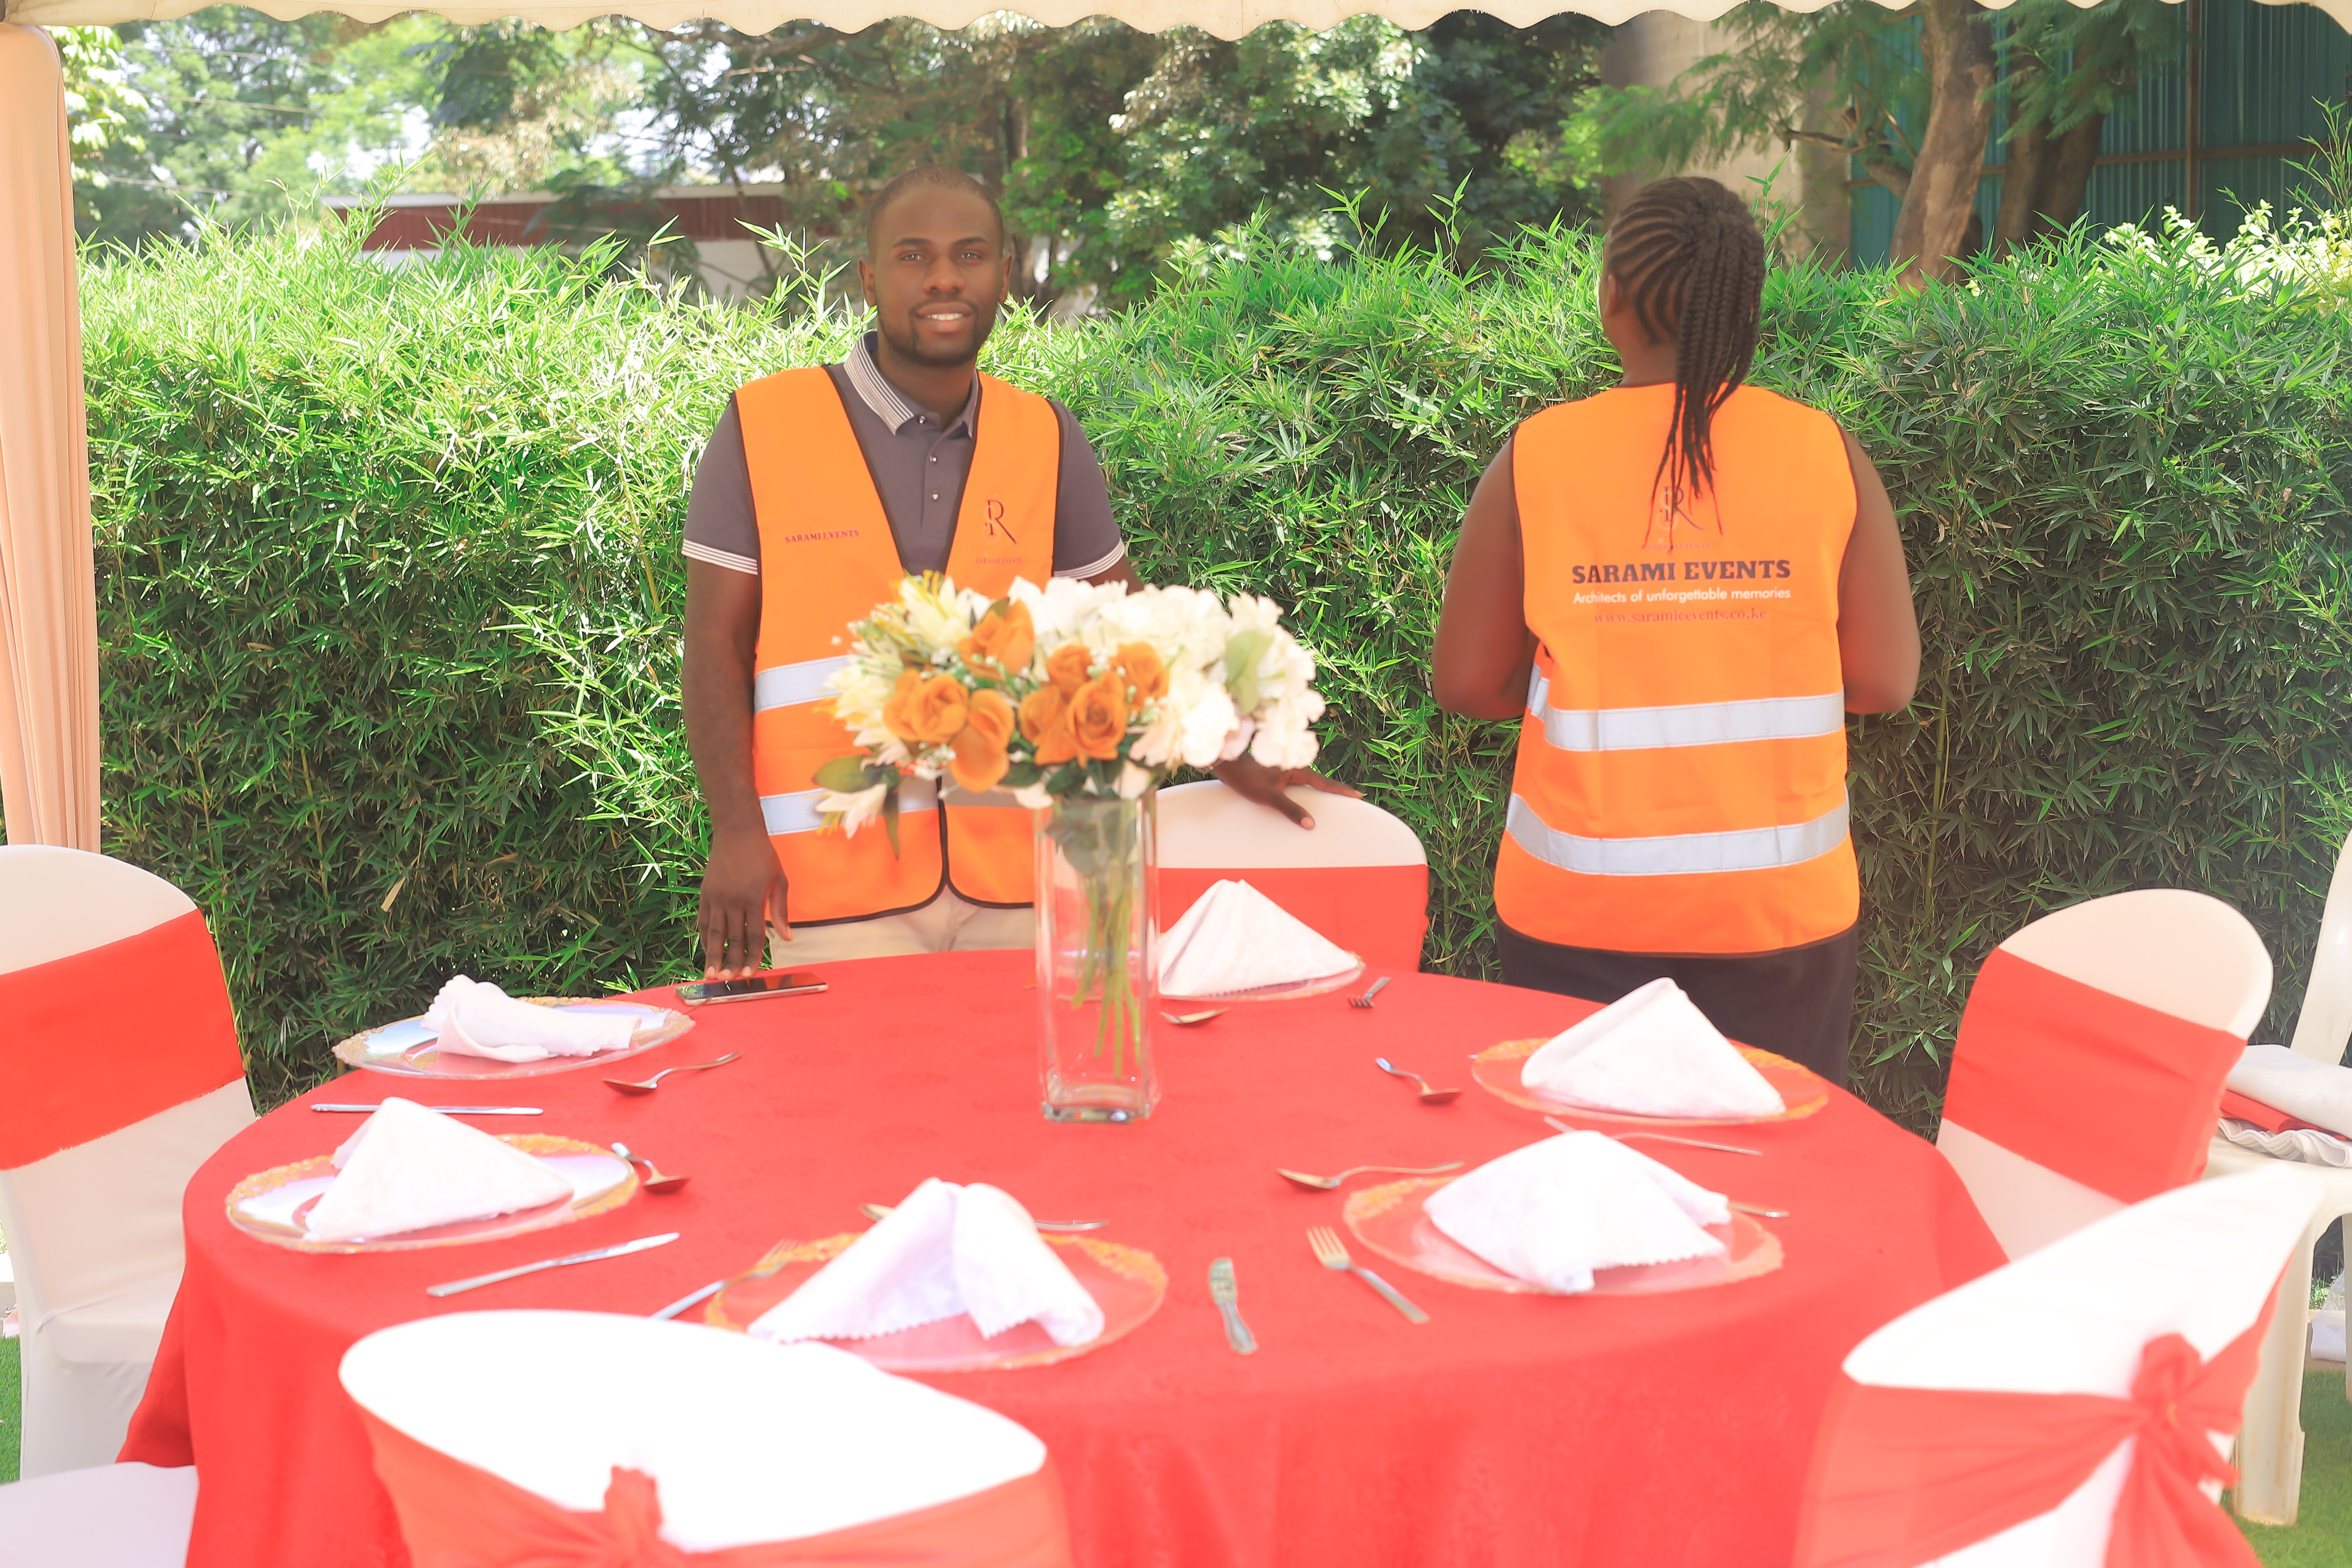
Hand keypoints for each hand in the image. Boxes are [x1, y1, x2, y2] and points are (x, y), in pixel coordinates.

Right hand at [698, 828, 787, 977]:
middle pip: (732, 939)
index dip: (752, 958)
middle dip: (730, 963)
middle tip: (727, 981)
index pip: (754, 936)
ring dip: (712, 955)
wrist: (738, 832)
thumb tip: (788, 938)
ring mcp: (716, 897)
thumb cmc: (763, 856)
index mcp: (754, 899)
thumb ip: (780, 911)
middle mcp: (733, 901)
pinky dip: (703, 936)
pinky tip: (704, 949)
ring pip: (713, 933)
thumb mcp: (779, 880)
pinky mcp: (705, 893)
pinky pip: (702, 920)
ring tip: (710, 974)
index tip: (750, 975)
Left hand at [1209, 756, 1362, 828]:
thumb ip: (1290, 809)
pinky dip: (1306, 793)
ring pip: (1308, 783)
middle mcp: (1293, 769)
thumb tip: (1311, 824)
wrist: (1226, 765)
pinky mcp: (1277, 776)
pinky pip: (1297, 786)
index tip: (1358, 794)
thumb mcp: (1269, 796)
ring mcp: (1285, 771)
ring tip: (1333, 800)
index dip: (1341, 790)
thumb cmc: (1246, 777)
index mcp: (1296, 770)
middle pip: (1320, 782)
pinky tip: (1305, 800)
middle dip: (1335, 790)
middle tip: (1351, 798)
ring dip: (1320, 791)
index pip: (1325, 783)